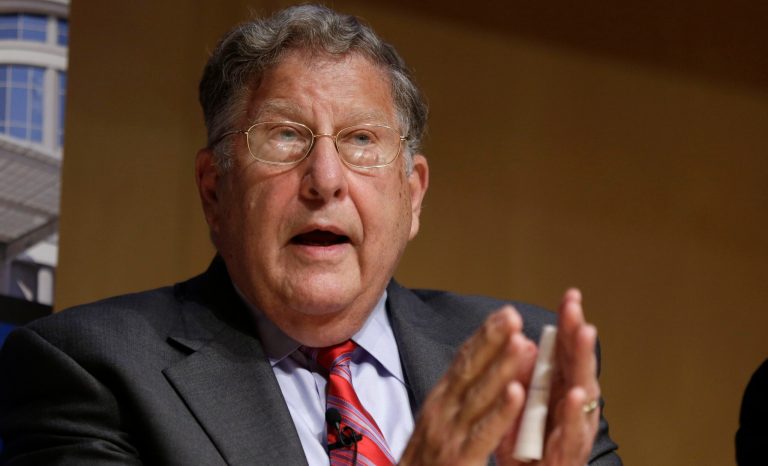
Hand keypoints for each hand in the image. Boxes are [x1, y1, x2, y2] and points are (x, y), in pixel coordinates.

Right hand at [399, 306, 536, 465]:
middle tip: (513, 315)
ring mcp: (448, 436)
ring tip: (521, 342)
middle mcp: (441, 413)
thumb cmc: (426, 464)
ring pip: (478, 396)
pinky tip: (516, 392)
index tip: (505, 313)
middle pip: (468, 370)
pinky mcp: (459, 460)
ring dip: (501, 367)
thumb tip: (486, 370)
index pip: (462, 362)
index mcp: (439, 402)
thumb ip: (462, 398)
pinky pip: (483, 434)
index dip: (484, 336)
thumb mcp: (440, 424)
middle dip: (491, 341)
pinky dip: (500, 412)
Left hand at [495, 288, 600, 465]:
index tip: (570, 296)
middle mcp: (572, 411)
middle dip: (576, 335)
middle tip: (575, 307)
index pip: (565, 355)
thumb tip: (524, 342)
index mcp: (559, 395)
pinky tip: (575, 395)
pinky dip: (573, 414)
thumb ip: (524, 378)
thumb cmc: (527, 453)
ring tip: (583, 334)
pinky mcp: (567, 458)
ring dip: (582, 364)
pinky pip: (571, 434)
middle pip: (576, 367)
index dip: (568, 326)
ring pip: (582, 395)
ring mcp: (573, 433)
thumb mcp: (520, 409)